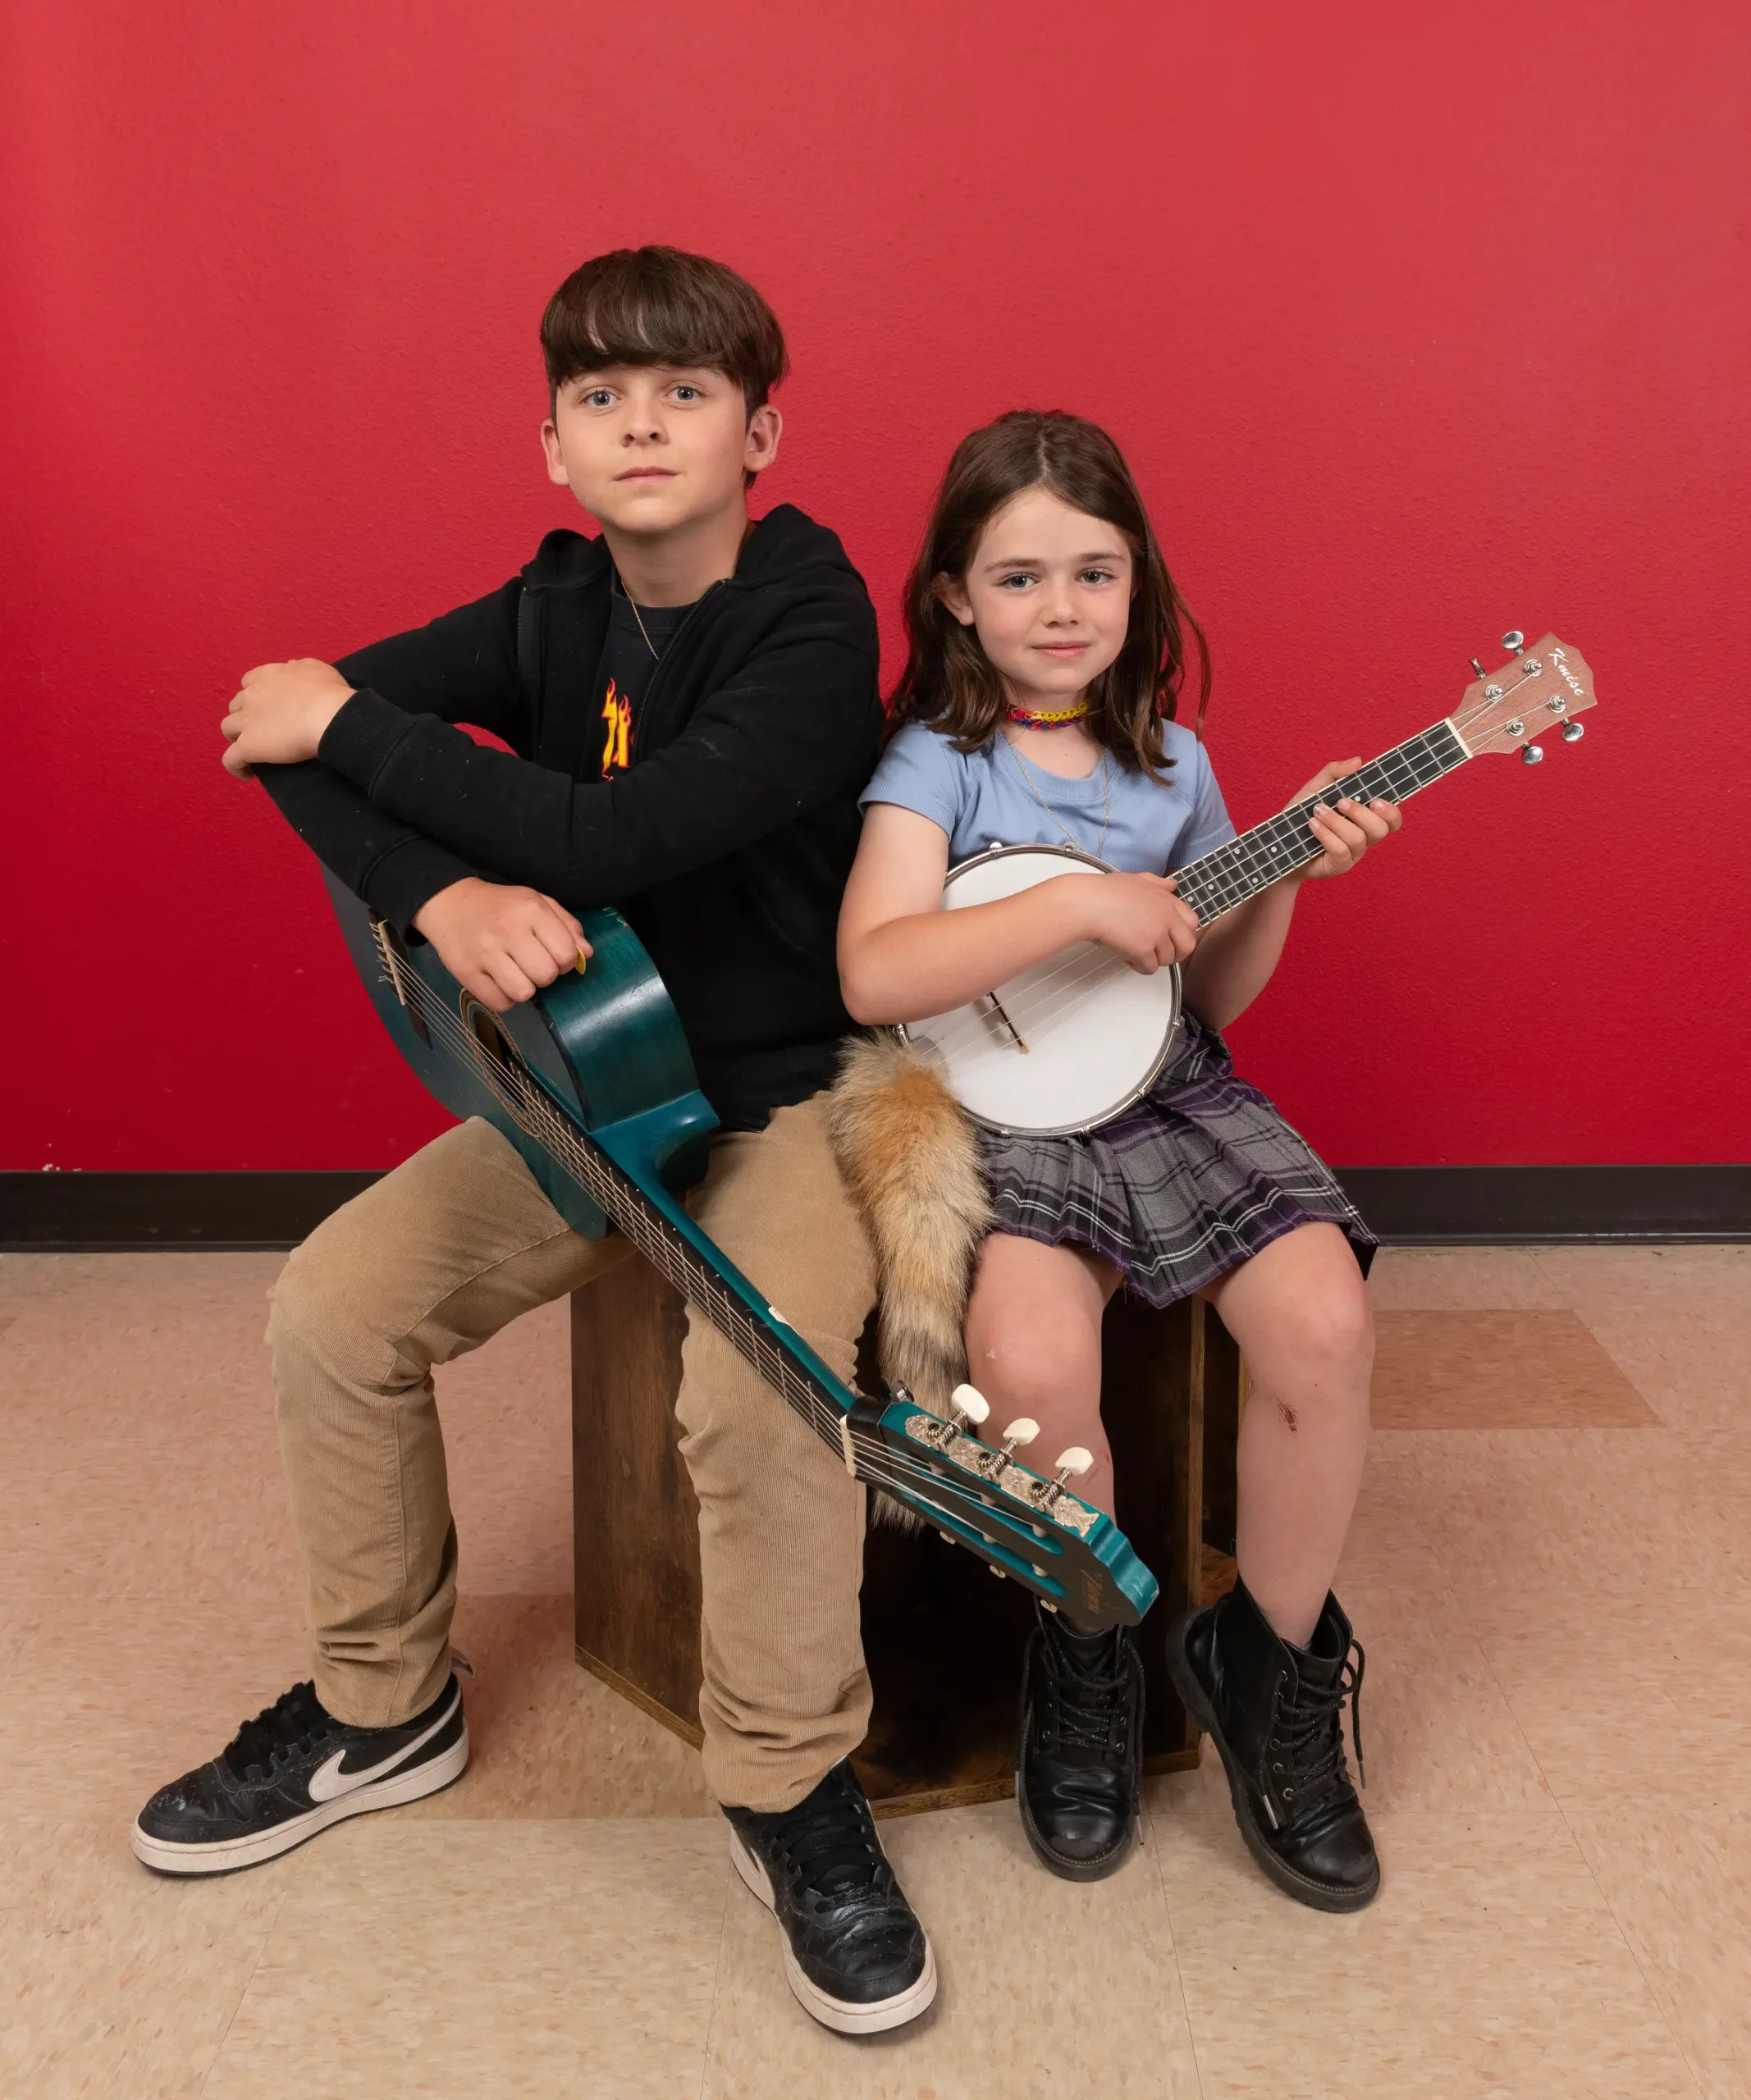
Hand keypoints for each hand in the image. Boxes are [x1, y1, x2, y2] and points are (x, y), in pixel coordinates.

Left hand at [220, 659, 355, 775]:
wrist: (328, 715)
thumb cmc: (328, 692)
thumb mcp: (316, 668)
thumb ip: (300, 667)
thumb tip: (291, 667)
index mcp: (267, 676)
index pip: (249, 682)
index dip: (256, 694)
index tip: (269, 705)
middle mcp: (251, 696)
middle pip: (236, 705)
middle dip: (246, 715)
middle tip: (265, 728)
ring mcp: (246, 722)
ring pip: (227, 728)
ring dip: (237, 737)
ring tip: (254, 749)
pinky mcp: (247, 747)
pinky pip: (231, 760)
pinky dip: (236, 766)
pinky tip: (247, 773)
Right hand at [412, 878, 591, 1011]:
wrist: (450, 904)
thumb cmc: (501, 905)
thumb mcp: (537, 902)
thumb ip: (567, 925)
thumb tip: (586, 954)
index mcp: (531, 910)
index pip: (566, 954)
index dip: (565, 960)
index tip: (553, 954)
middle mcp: (508, 930)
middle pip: (546, 976)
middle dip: (545, 975)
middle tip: (532, 963)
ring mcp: (484, 953)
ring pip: (523, 993)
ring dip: (524, 988)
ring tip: (515, 973)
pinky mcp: (466, 973)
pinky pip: (500, 1003)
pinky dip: (504, 998)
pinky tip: (499, 981)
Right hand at [1077, 871, 1200, 973]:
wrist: (1088, 903)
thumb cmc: (1104, 891)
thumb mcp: (1136, 879)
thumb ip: (1157, 883)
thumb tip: (1171, 885)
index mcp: (1166, 900)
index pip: (1192, 922)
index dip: (1182, 933)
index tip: (1171, 937)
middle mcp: (1166, 917)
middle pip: (1187, 945)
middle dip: (1175, 953)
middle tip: (1159, 953)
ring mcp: (1156, 934)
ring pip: (1167, 960)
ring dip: (1152, 960)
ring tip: (1135, 952)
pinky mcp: (1143, 950)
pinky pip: (1149, 968)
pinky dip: (1138, 966)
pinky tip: (1127, 957)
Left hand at [1289, 759, 1401, 879]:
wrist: (1281, 843)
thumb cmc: (1302, 815)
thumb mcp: (1315, 789)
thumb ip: (1334, 773)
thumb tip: (1358, 762)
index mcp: (1365, 818)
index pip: (1392, 819)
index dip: (1391, 811)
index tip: (1375, 799)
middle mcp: (1364, 836)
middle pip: (1381, 829)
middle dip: (1361, 813)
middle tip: (1340, 802)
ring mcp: (1353, 853)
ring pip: (1359, 839)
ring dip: (1337, 822)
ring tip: (1318, 811)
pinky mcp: (1338, 865)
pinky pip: (1341, 851)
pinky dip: (1327, 835)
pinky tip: (1313, 825)